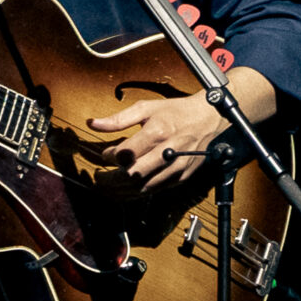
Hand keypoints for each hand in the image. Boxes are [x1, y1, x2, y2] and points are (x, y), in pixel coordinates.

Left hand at [87, 91, 224, 192]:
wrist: (209, 119)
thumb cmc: (177, 112)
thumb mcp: (146, 108)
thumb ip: (118, 119)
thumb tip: (92, 123)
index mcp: (158, 132)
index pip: (126, 153)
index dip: (110, 157)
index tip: (105, 155)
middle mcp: (167, 152)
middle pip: (133, 175)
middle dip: (111, 179)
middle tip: (99, 177)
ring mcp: (176, 167)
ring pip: (143, 188)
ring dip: (121, 190)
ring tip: (108, 186)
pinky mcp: (181, 177)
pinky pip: (154, 191)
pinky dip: (136, 193)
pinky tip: (125, 189)